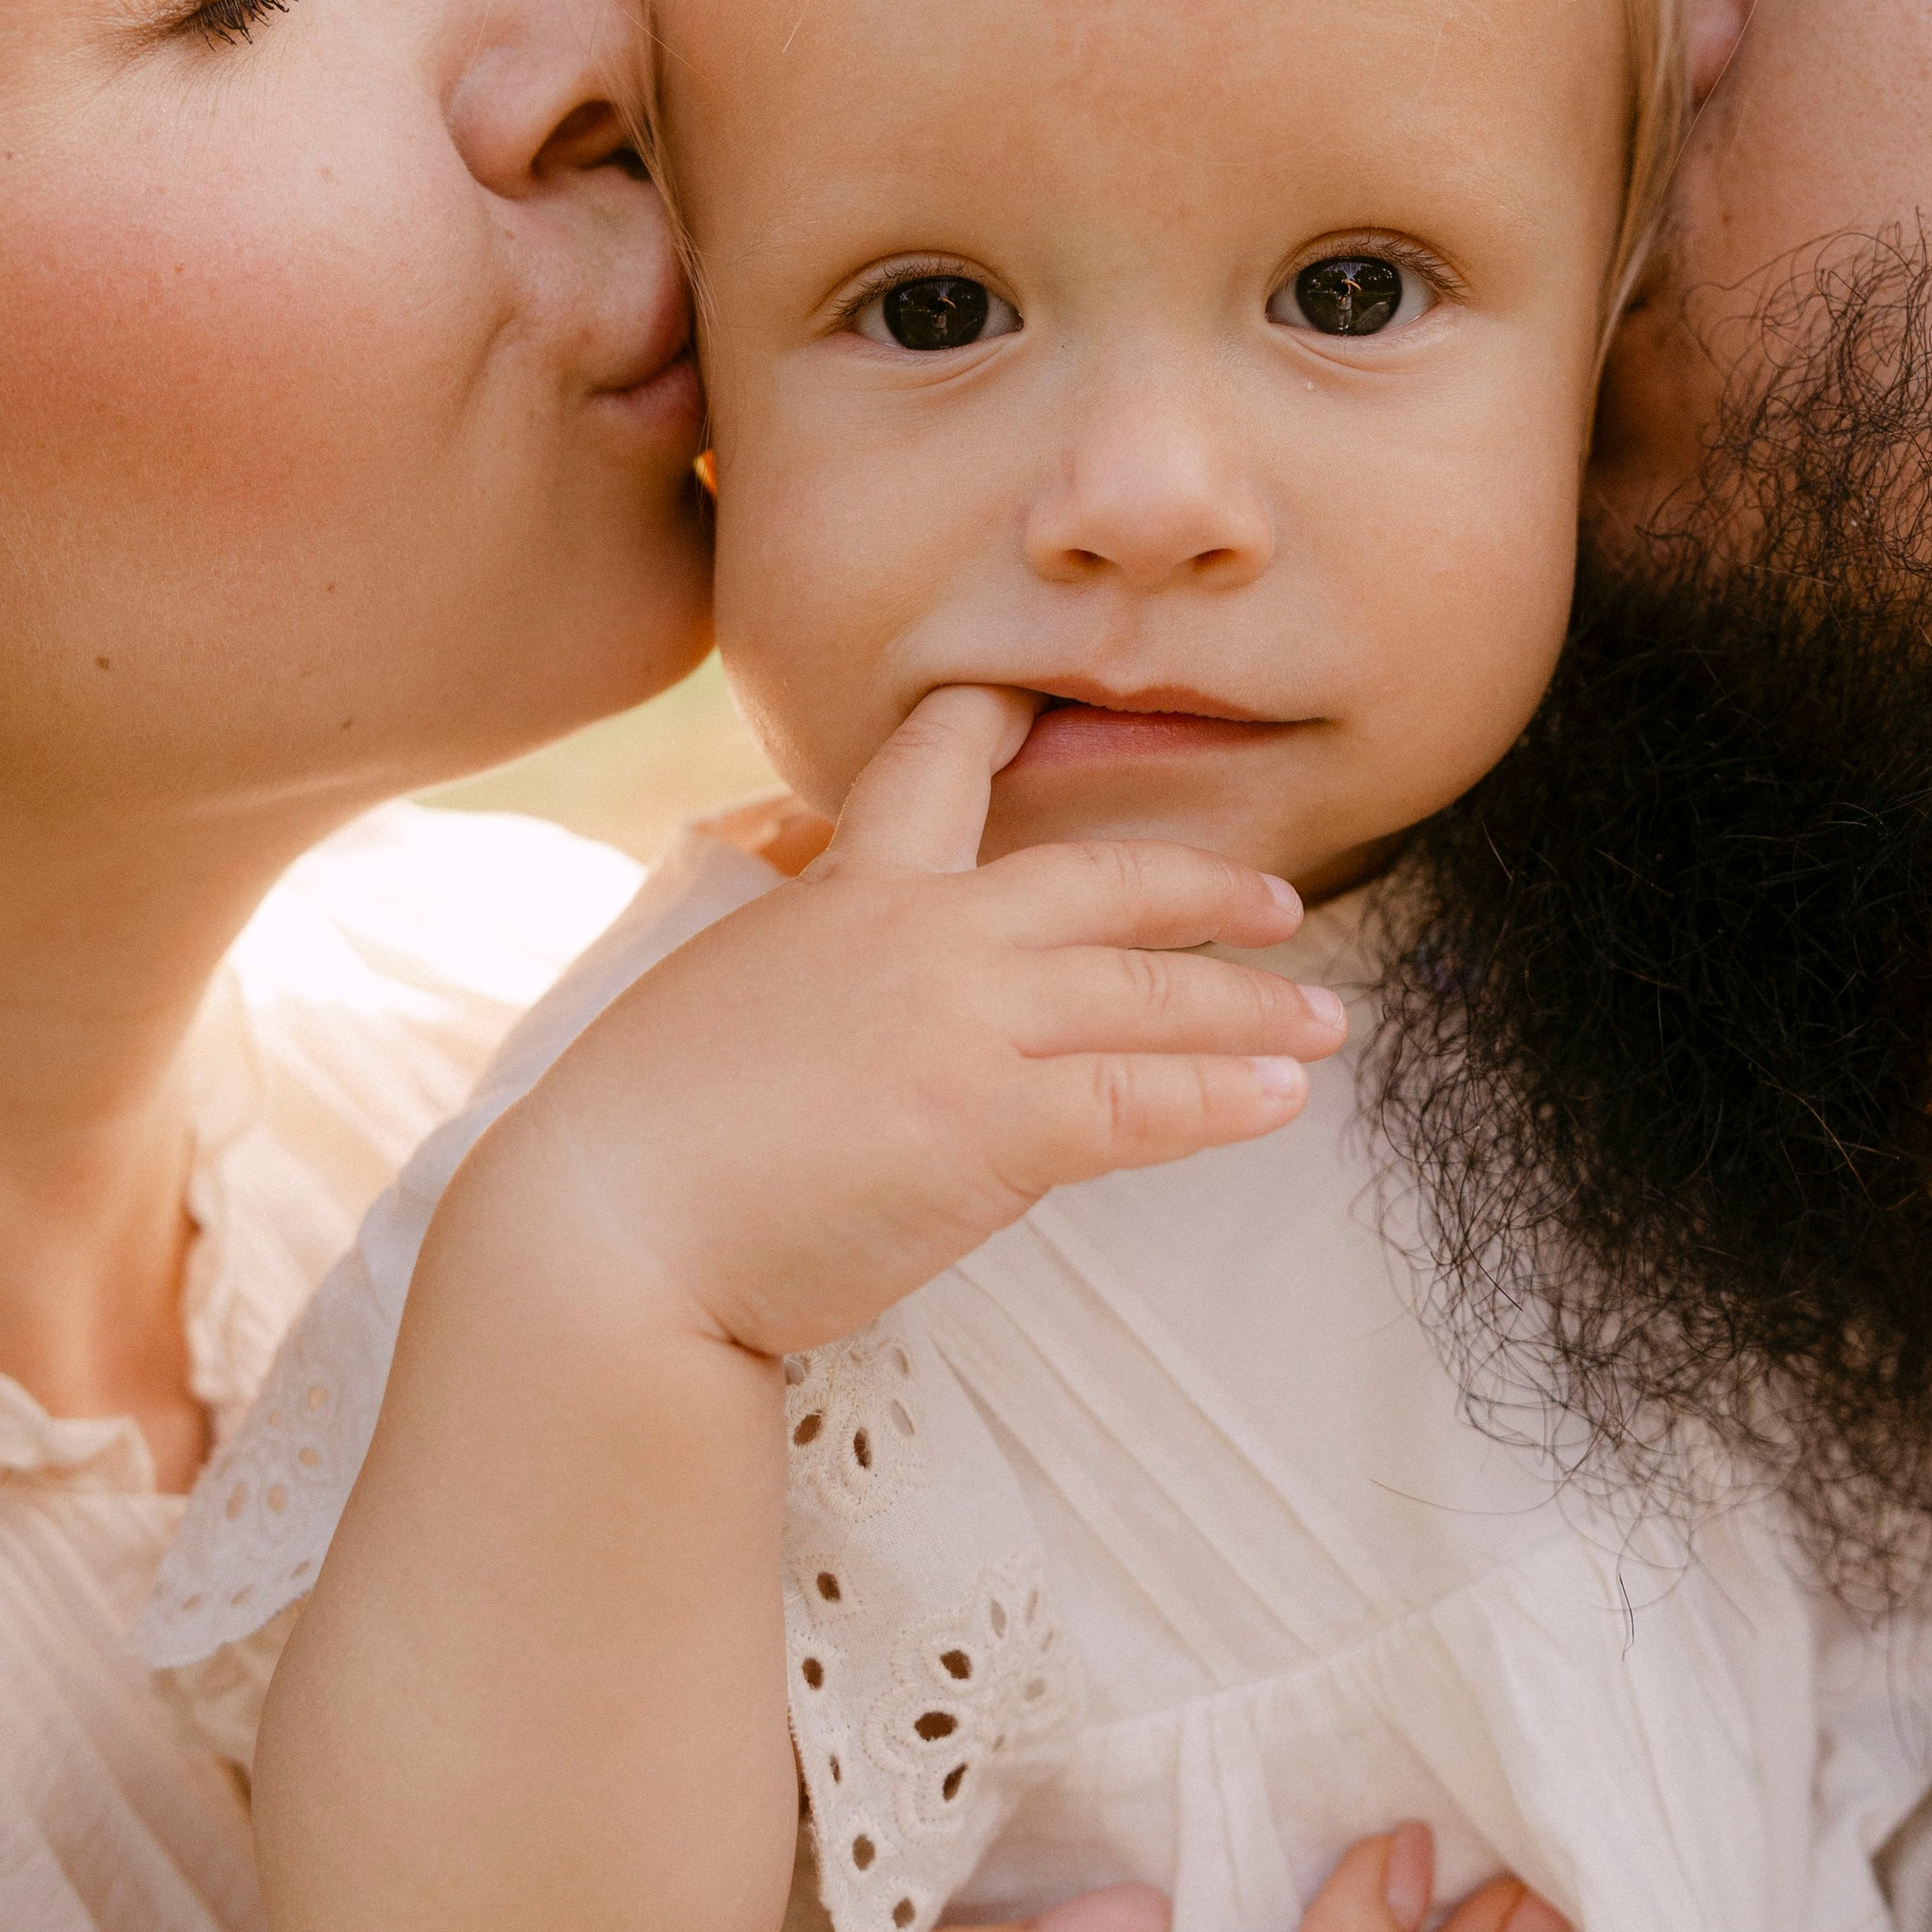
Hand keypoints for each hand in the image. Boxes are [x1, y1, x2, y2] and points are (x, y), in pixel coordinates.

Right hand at [484, 682, 1350, 1353]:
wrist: (608, 1228)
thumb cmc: (640, 1143)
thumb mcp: (723, 997)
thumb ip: (813, 966)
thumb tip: (846, 966)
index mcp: (848, 892)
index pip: (933, 767)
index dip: (995, 726)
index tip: (1043, 703)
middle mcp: (920, 932)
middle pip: (1107, 883)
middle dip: (1208, 888)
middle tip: (1281, 903)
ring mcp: (962, 1023)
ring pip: (1152, 994)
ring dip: (1255, 1009)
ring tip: (1323, 1026)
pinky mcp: (989, 1125)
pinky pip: (1143, 1102)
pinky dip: (1223, 1099)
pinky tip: (1278, 1102)